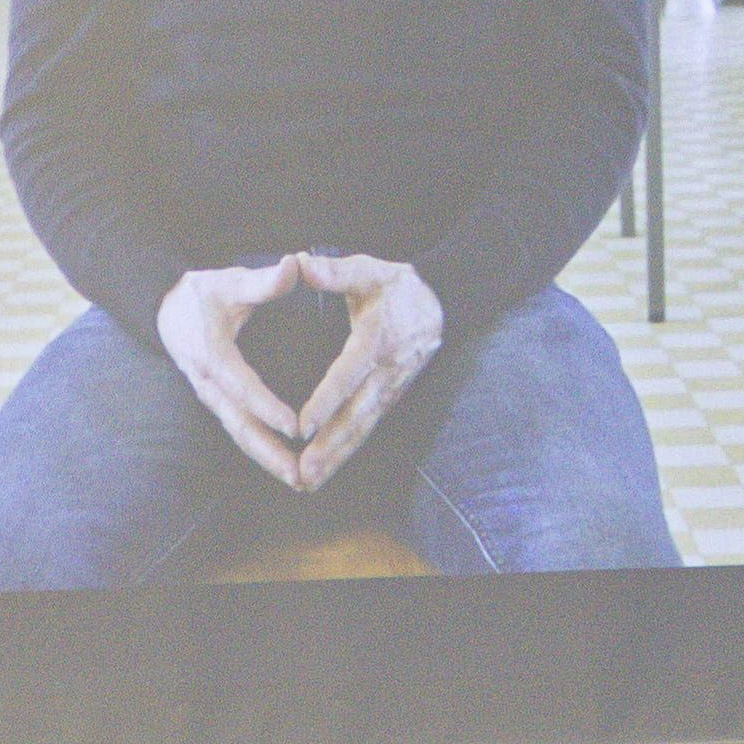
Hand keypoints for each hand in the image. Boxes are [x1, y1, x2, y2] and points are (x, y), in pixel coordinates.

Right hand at [153, 256, 331, 491]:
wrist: (163, 308)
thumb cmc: (200, 294)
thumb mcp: (228, 281)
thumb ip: (263, 280)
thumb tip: (295, 265)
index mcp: (211, 354)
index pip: (241, 386)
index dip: (267, 407)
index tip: (294, 426)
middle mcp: (208, 383)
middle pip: (239, 425)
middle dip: (270, 452)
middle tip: (300, 475)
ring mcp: (211, 396)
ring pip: (239, 435)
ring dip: (268, 460)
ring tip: (299, 481)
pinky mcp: (217, 402)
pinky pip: (239, 431)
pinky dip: (261, 452)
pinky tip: (285, 467)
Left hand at [272, 256, 450, 486]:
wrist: (443, 302)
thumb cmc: (398, 286)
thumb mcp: (369, 269)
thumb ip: (335, 271)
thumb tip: (300, 263)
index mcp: (376, 340)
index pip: (348, 375)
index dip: (326, 401)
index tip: (303, 424)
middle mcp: (386, 372)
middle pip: (355, 415)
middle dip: (329, 445)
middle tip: (303, 469)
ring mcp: (391, 389)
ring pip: (362, 428)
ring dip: (336, 457)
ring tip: (308, 480)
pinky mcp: (390, 398)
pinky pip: (367, 428)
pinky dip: (346, 451)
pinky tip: (325, 470)